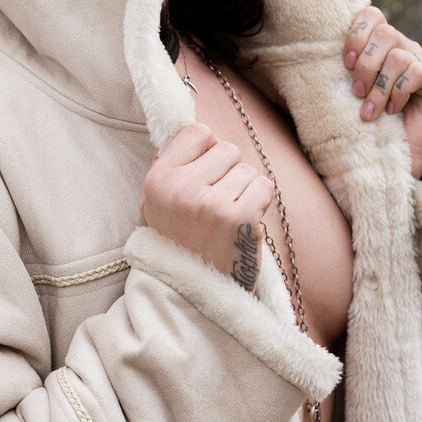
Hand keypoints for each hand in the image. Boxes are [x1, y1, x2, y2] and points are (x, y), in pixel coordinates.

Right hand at [138, 122, 275, 292]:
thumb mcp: (157, 204)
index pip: (197, 132)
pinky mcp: (241, 219)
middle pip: (226, 148)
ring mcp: (211, 205)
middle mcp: (181, 189)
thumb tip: (191, 128)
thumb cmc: (182, 242)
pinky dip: (261, 201)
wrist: (196, 294)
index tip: (204, 174)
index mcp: (157, 180)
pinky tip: (245, 222)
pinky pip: (265, 185)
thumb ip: (170, 165)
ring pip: (247, 169)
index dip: (206, 151)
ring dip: (244, 190)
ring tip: (228, 218)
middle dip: (227, 172)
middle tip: (216, 204)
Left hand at [343, 6, 421, 178]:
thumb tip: (317, 58)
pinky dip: (400, 91)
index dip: (357, 33)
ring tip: (371, 111)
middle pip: (385, 33)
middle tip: (357, 93)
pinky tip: (394, 111)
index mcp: (382, 46)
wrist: (393, 158)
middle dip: (366, 65)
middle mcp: (406, 49)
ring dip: (380, 86)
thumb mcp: (349, 94)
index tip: (346, 63)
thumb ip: (343, 72)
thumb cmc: (367, 126)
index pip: (372, 15)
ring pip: (399, 55)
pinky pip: (417, 72)